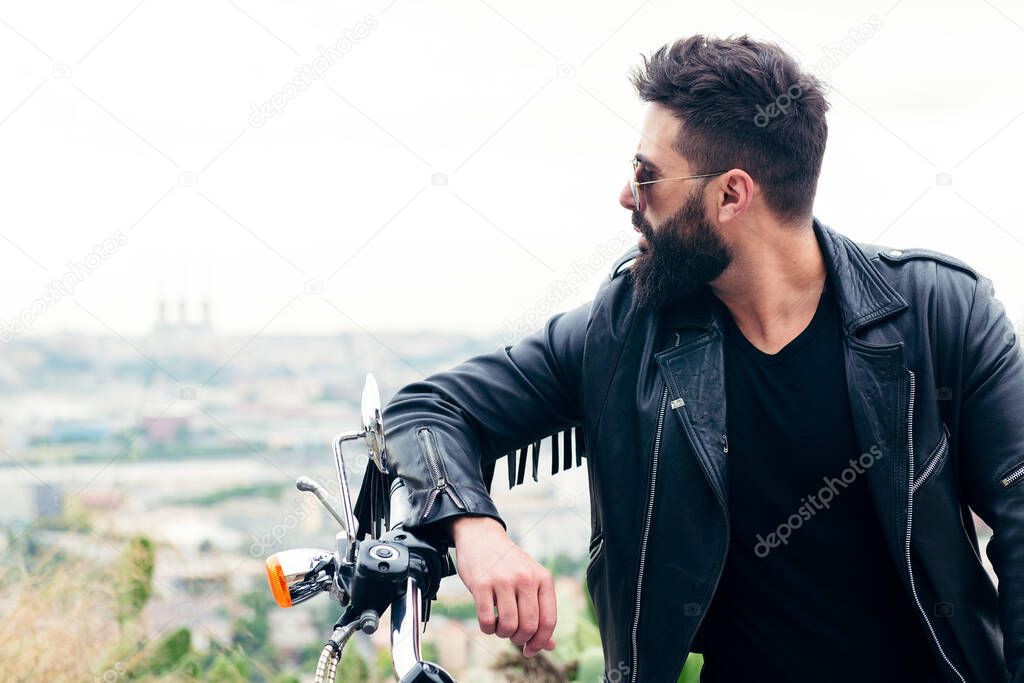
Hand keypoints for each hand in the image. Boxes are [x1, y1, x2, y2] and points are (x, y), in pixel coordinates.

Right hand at [448, 515, 556, 656]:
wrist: (482, 537)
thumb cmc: (508, 564)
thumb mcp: (530, 581)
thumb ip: (540, 611)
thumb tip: (551, 646)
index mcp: (543, 578)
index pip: (548, 621)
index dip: (541, 642)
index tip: (530, 650)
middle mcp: (526, 578)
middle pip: (529, 626)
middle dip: (520, 639)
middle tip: (512, 635)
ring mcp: (503, 580)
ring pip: (509, 626)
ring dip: (503, 634)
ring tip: (499, 625)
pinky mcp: (482, 584)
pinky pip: (487, 621)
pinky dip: (487, 629)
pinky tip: (487, 621)